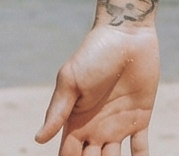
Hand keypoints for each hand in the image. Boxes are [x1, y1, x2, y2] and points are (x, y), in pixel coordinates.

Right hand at [34, 24, 159, 155]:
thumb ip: (57, 111)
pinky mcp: (139, 119)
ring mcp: (117, 125)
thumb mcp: (71, 80)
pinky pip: (140, 150)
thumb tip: (38, 140)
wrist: (126, 34)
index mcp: (76, 120)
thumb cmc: (94, 53)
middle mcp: (95, 127)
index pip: (68, 154)